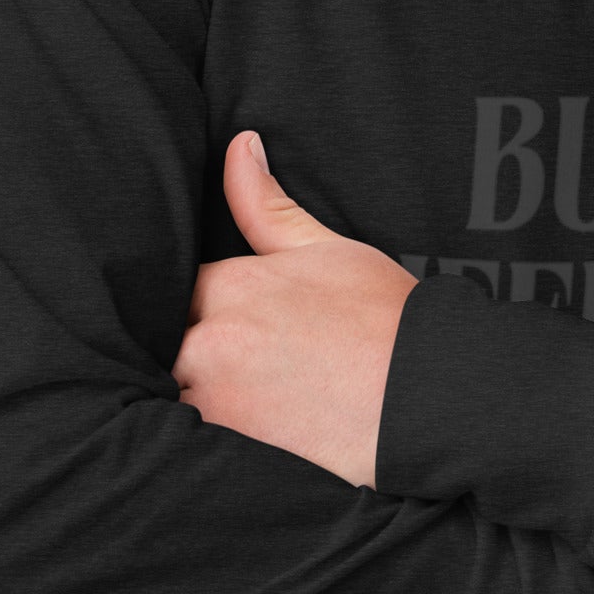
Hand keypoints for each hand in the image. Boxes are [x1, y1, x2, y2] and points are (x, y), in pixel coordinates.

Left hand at [172, 131, 416, 487]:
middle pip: (166, 344)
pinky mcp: (231, 448)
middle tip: (228, 365)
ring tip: (235, 399)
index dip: (195, 307)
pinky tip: (239, 431)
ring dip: (190, 394)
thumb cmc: (384, 317)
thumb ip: (265, 203)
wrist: (427, 394)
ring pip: (171, 393)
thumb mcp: (327, 248)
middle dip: (188, 352)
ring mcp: (217, 398)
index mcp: (234, 285)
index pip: (178, 291)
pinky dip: (204, 438)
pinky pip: (189, 443)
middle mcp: (215, 340)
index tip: (219, 321)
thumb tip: (238, 145)